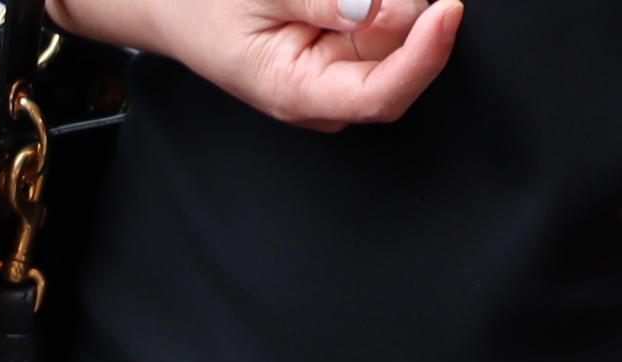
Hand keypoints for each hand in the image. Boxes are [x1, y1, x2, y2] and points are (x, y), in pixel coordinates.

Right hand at [49, 0, 460, 126]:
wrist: (174, 5)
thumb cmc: (202, 7)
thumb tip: (370, 5)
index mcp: (301, 93)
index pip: (383, 93)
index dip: (425, 53)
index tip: (447, 9)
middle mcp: (330, 90)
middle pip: (401, 53)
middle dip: (402, 9)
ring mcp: (342, 68)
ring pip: (401, 27)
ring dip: (385, 0)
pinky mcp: (350, 42)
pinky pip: (386, 17)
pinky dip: (376, 2)